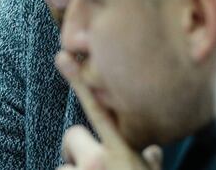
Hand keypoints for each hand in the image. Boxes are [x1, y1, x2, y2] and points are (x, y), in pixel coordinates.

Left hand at [55, 51, 162, 169]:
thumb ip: (149, 160)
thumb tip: (153, 150)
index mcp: (125, 152)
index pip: (98, 110)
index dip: (79, 83)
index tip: (62, 58)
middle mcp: (103, 159)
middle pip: (73, 137)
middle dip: (77, 152)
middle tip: (91, 169)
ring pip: (63, 164)